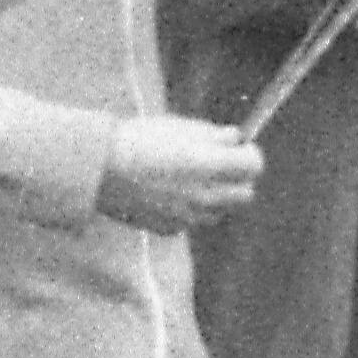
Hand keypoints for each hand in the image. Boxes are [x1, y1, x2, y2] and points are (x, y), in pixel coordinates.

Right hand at [94, 114, 263, 233]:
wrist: (102, 169)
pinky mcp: (172, 229)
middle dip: (237, 179)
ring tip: (187, 178)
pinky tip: (167, 192)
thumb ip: (216, 136)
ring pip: (220, 211)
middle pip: (246, 194)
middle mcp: (207, 197)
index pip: (255, 165)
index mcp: (213, 167)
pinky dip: (189, 209)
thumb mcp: (183, 127)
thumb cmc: (142, 141)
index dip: (249, 153)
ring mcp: (190, 217)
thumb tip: (236, 139)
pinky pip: (193, 220)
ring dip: (215, 197)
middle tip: (219, 165)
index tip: (239, 148)